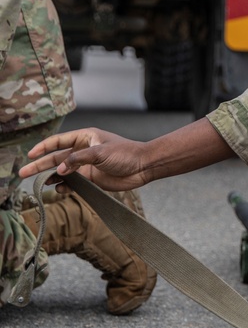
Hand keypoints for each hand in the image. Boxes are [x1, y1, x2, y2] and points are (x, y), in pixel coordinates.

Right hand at [19, 128, 149, 191]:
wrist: (144, 167)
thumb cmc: (126, 153)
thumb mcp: (100, 152)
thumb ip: (78, 160)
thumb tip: (59, 170)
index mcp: (84, 138)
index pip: (57, 142)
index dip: (42, 148)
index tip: (30, 155)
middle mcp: (82, 151)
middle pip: (55, 158)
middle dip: (39, 165)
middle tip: (23, 173)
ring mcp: (86, 166)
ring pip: (62, 172)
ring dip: (50, 178)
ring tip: (39, 184)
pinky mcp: (91, 179)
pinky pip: (73, 183)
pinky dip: (65, 187)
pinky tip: (60, 190)